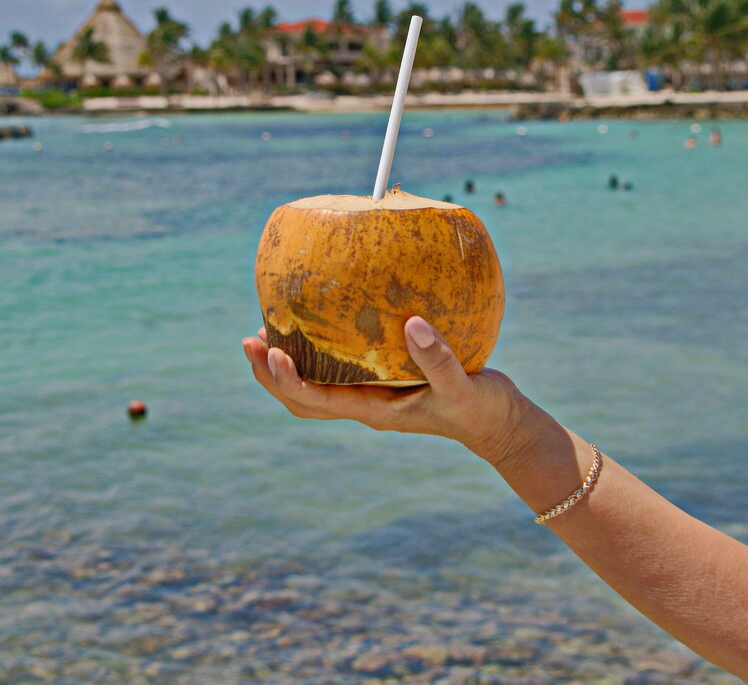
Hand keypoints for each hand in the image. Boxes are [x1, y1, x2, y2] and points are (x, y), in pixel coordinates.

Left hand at [242, 316, 534, 465]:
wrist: (499, 424)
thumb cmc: (482, 409)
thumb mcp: (466, 387)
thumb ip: (440, 359)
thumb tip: (413, 324)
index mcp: (374, 410)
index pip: (316, 400)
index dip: (287, 379)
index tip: (271, 351)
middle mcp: (364, 405)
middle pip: (301, 398)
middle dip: (270, 373)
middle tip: (249, 339)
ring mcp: (371, 395)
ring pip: (313, 387)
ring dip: (285, 365)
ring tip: (266, 333)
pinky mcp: (382, 380)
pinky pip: (337, 370)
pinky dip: (316, 353)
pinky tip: (317, 324)